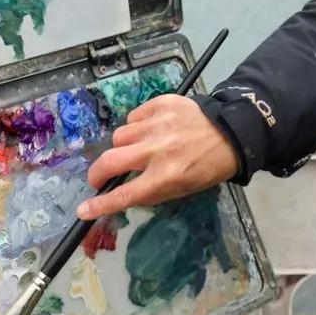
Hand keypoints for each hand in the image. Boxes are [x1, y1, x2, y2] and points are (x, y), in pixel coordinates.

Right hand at [79, 95, 239, 219]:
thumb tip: (120, 192)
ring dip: (124, 146)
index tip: (83, 210)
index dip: (100, 205)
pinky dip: (137, 126)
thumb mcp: (182, 189)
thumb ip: (150, 191)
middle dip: (98, 173)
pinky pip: (133, 117)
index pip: (124, 195)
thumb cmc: (207, 167)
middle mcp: (159, 150)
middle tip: (99, 177)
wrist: (232, 133)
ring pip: (120, 136)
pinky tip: (151, 130)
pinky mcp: (162, 104)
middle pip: (110, 161)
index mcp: (166, 177)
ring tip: (140, 147)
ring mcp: (159, 124)